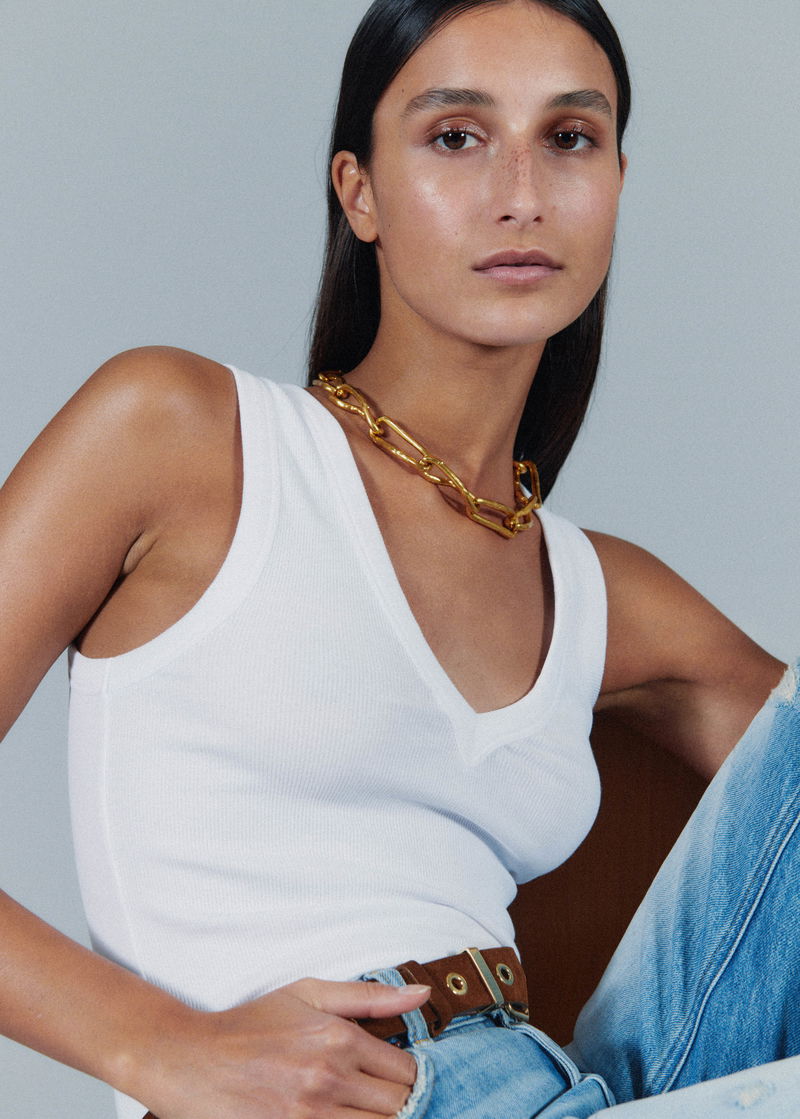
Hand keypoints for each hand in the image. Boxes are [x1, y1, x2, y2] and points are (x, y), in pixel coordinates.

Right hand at [142, 977, 429, 1118]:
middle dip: (396, 1104)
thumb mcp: (307, 994)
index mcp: (338, 1038)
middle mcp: (329, 1078)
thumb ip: (369, 996)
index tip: (392, 1079)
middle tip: (377, 1098)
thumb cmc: (251, 1025)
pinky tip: (339, 1117)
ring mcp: (310, 1115)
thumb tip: (422, 993)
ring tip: (356, 1107)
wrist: (190, 1060)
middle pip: (398, 1108)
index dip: (408, 1078)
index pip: (407, 1072)